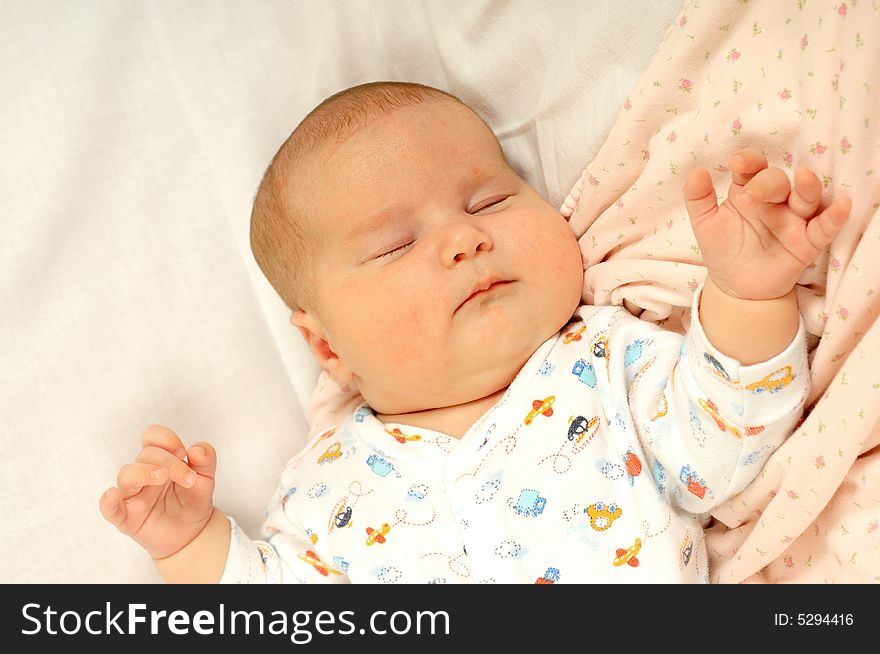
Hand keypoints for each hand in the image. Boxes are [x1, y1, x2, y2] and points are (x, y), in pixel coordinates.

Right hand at [99, 425, 216, 559]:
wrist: (194, 532)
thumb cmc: (193, 499)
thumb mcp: (206, 477)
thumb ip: (206, 459)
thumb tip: (195, 449)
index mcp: (160, 459)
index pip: (151, 437)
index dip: (165, 438)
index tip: (183, 452)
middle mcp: (143, 473)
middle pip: (144, 455)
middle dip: (169, 463)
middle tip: (189, 478)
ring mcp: (133, 495)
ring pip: (126, 475)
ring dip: (143, 472)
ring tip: (161, 477)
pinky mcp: (128, 518)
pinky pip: (110, 510)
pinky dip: (108, 503)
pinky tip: (112, 496)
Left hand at [684, 149, 851, 299]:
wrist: (736, 287)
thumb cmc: (723, 249)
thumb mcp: (705, 224)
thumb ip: (698, 198)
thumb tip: (696, 171)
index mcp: (748, 191)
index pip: (752, 167)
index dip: (747, 161)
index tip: (736, 162)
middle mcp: (774, 201)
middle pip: (777, 181)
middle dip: (764, 185)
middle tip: (746, 200)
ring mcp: (793, 220)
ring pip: (806, 197)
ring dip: (807, 186)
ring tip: (804, 176)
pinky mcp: (807, 243)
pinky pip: (824, 227)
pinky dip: (834, 217)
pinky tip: (842, 205)